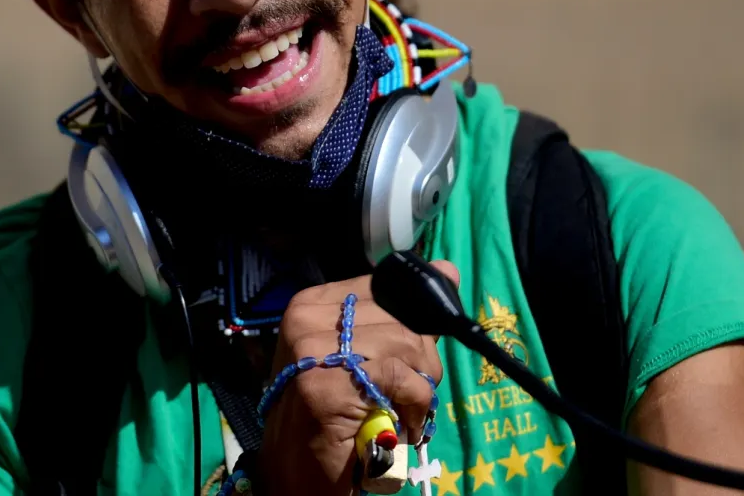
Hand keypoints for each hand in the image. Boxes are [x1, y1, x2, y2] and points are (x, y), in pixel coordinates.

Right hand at [258, 261, 458, 495]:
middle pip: (403, 318)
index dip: (412, 325)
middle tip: (402, 396)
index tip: (406, 360)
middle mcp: (305, 318)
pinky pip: (404, 380)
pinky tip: (396, 427)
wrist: (295, 476)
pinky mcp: (326, 385)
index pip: (387, 289)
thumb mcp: (366, 356)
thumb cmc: (333, 416)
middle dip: (419, 362)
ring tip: (397, 412)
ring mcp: (312, 350)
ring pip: (409, 346)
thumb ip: (403, 315)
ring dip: (418, 389)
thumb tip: (448, 268)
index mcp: (311, 303)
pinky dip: (414, 409)